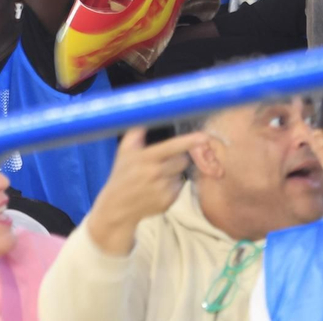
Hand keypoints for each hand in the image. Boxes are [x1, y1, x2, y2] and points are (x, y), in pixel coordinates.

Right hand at [84, 128, 209, 255]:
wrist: (118, 206)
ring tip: (156, 177)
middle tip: (162, 161)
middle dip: (176, 158)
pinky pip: (179, 187)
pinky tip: (157, 187)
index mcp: (146, 158)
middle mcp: (156, 173)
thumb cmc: (122, 174)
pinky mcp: (168, 201)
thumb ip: (136, 133)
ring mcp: (163, 189)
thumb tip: (146, 115)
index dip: (189, 141)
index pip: (172, 146)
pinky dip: (172, 185)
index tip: (204, 137)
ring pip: (181, 174)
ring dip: (173, 172)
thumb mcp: (124, 151)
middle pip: (182, 160)